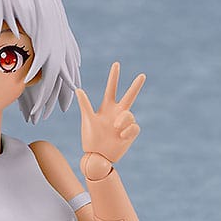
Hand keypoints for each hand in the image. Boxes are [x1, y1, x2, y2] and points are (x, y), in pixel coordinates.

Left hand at [77, 62, 144, 177]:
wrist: (96, 156)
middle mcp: (117, 113)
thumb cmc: (90, 139)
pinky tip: (120, 136)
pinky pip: (134, 127)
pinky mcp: (130, 133)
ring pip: (130, 114)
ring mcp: (124, 123)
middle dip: (135, 86)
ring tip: (115, 128)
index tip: (116, 64)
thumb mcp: (87, 120)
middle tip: (142, 75)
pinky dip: (127, 131)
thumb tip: (78, 89)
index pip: (111, 89)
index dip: (114, 77)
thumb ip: (84, 104)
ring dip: (123, 120)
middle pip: (129, 96)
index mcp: (106, 108)